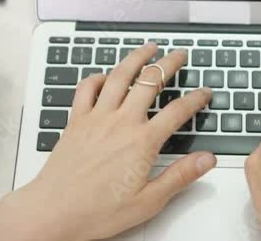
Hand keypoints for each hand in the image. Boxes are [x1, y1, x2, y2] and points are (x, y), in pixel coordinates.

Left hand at [0, 44, 215, 240]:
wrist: (54, 212)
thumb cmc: (97, 211)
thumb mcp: (148, 201)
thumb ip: (180, 176)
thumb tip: (207, 160)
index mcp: (142, 142)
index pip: (178, 111)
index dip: (196, 99)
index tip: (205, 92)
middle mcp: (121, 122)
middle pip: (150, 81)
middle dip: (169, 64)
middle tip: (179, 54)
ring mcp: (96, 118)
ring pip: (120, 76)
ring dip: (136, 58)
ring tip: (149, 48)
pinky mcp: (76, 121)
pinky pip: (87, 88)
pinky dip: (98, 77)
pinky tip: (106, 75)